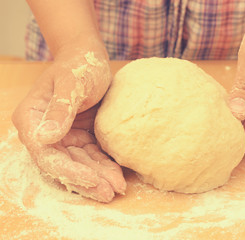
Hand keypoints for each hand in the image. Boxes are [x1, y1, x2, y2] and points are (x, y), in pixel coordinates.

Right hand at [12, 46, 125, 201]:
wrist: (90, 58)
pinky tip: (118, 176)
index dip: (68, 170)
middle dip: (86, 181)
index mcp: (32, 118)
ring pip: (79, 165)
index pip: (46, 153)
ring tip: (118, 189)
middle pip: (62, 165)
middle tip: (109, 193)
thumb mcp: (73, 81)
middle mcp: (43, 132)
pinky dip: (104, 167)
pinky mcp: (79, 137)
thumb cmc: (80, 63)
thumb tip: (44, 139)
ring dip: (97, 178)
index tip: (91, 179)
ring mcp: (62, 136)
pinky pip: (91, 157)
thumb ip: (60, 107)